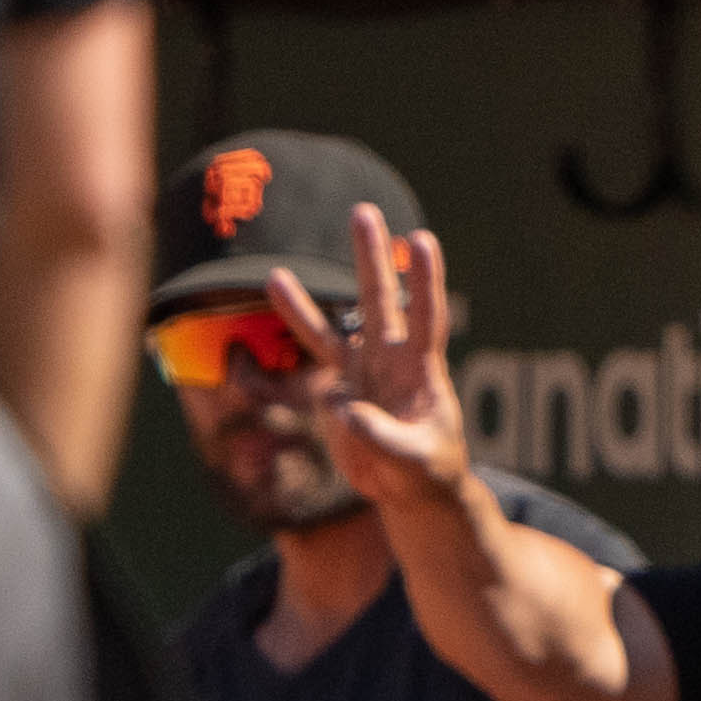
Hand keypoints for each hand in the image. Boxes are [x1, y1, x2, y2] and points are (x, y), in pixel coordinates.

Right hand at [294, 209, 476, 509]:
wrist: (410, 489)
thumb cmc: (427, 470)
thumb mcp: (414, 460)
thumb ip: (382, 435)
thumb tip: (342, 405)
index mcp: (422, 370)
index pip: (426, 317)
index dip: (424, 281)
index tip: (421, 239)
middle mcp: (390, 360)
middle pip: (379, 301)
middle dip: (370, 258)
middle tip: (362, 211)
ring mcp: (361, 374)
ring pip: (331, 332)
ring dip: (302, 307)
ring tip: (273, 274)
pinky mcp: (338, 394)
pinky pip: (308, 373)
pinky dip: (291, 369)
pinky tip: (314, 391)